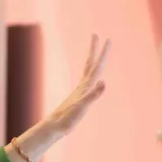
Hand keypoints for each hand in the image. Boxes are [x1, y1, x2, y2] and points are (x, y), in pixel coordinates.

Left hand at [6, 34, 110, 161]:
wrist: (54, 126)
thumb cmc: (68, 118)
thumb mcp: (82, 106)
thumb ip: (93, 94)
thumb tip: (104, 82)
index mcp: (85, 86)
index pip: (96, 65)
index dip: (102, 53)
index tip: (106, 38)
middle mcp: (83, 86)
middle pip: (91, 63)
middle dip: (95, 50)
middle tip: (97, 35)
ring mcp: (80, 91)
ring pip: (88, 71)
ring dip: (93, 60)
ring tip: (96, 53)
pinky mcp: (79, 98)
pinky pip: (87, 82)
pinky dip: (92, 77)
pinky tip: (93, 78)